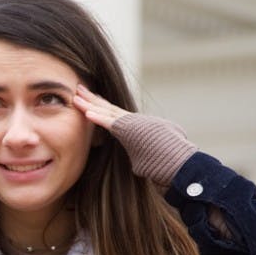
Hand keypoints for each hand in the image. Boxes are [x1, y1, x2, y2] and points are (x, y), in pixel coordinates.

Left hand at [73, 84, 196, 186]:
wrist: (180, 162)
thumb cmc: (171, 161)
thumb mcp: (151, 155)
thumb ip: (142, 154)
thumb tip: (137, 164)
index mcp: (138, 126)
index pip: (116, 114)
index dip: (102, 107)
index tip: (91, 101)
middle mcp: (134, 122)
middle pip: (108, 108)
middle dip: (92, 99)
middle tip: (78, 90)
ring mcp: (133, 125)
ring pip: (106, 112)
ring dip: (89, 105)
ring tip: (75, 97)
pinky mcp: (132, 132)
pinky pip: (111, 124)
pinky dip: (98, 118)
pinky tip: (86, 113)